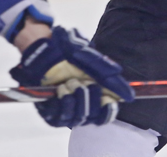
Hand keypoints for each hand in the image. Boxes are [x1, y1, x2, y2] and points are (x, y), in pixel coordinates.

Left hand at [10, 26, 134, 127]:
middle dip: (92, 98)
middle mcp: (82, 103)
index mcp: (96, 91)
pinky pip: (62, 118)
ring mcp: (66, 109)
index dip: (109, 110)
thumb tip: (125, 87)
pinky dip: (64, 102)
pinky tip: (61, 90)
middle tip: (84, 82)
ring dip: (77, 99)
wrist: (41, 49)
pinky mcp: (51, 113)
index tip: (110, 101)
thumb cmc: (65, 50)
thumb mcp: (88, 54)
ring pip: (80, 118)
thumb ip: (105, 70)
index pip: (107, 111)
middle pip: (95, 116)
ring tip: (69, 83)